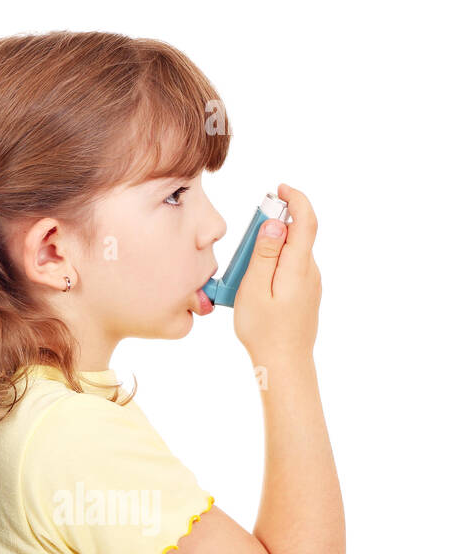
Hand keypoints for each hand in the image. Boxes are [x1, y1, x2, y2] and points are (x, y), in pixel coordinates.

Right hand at [233, 183, 321, 363]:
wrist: (285, 364)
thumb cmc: (264, 330)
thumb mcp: (255, 289)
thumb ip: (265, 254)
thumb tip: (275, 224)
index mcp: (298, 267)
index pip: (306, 221)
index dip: (296, 199)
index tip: (279, 189)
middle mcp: (309, 271)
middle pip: (297, 235)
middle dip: (273, 225)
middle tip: (246, 237)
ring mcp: (310, 283)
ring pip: (290, 252)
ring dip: (269, 248)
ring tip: (244, 272)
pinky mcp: (304, 293)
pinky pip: (288, 268)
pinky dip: (272, 264)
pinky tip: (254, 284)